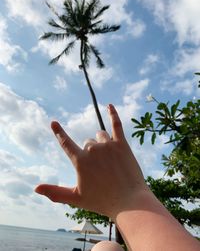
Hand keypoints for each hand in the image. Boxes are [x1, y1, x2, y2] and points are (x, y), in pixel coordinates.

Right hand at [35, 104, 147, 218]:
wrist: (129, 202)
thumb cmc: (102, 201)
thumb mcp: (76, 198)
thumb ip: (55, 192)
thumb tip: (36, 188)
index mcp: (80, 161)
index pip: (66, 143)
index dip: (59, 133)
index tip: (54, 123)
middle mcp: (92, 149)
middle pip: (88, 142)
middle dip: (91, 152)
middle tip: (101, 170)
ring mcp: (108, 145)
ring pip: (101, 135)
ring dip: (102, 143)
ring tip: (110, 160)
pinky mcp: (122, 144)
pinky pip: (116, 124)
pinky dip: (112, 114)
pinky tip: (109, 105)